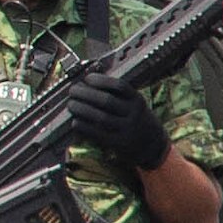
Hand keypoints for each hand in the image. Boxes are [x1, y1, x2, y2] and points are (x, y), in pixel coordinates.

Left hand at [53, 71, 170, 173]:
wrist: (152, 144)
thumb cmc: (135, 118)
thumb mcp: (133, 104)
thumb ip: (116, 94)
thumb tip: (87, 82)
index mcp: (137, 100)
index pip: (120, 86)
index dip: (102, 80)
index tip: (87, 78)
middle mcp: (134, 114)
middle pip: (107, 101)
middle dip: (86, 94)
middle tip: (72, 91)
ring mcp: (127, 129)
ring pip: (101, 117)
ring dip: (82, 110)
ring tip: (71, 104)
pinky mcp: (119, 143)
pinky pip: (98, 134)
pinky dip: (84, 127)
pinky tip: (75, 122)